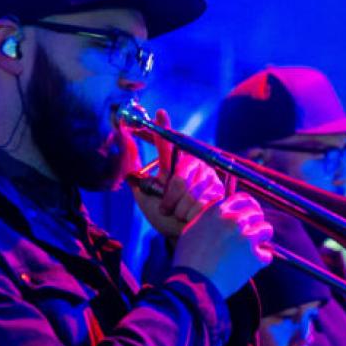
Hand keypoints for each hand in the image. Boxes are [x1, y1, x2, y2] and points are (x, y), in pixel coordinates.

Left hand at [128, 109, 223, 238]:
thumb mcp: (146, 196)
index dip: (163, 128)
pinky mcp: (219, 192)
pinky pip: (200, 205)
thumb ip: (138, 180)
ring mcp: (209, 177)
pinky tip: (192, 217)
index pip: (167, 143)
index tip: (159, 113)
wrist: (181, 232)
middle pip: (178, 180)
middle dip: (168, 200)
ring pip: (189, 196)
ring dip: (179, 210)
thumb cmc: (163, 213)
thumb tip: (126, 168)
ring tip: (180, 213)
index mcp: (175, 161)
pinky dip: (191, 216)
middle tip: (166, 208)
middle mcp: (194, 164)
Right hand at [172, 192, 272, 297]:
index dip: (249, 207)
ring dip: (262, 238)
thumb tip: (220, 214)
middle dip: (256, 221)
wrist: (193, 284)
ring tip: (255, 247)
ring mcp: (246, 237)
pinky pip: (267, 255)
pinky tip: (252, 265)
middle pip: (257, 213)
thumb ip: (208, 218)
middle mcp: (234, 220)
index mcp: (218, 211)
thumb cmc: (188, 260)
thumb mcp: (192, 230)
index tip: (250, 214)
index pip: (243, 200)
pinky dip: (261, 260)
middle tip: (253, 232)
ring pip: (266, 230)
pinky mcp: (255, 256)